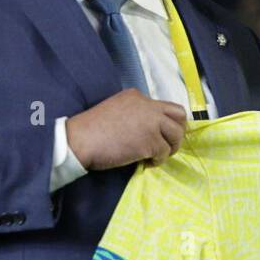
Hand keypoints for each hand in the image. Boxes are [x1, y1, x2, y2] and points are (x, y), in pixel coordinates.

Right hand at [65, 88, 186, 170]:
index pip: (165, 106)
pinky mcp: (150, 141)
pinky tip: (146, 163)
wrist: (80, 140)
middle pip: (179, 115)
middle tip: (168, 145)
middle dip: (178, 131)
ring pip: (176, 135)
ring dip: (170, 148)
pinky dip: (158, 160)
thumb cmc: (91, 129)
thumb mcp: (116, 110)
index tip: (160, 135)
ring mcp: (151, 122)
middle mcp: (148, 106)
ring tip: (157, 156)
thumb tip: (149, 130)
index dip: (166, 123)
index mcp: (137, 96)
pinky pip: (164, 152)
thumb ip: (134, 114)